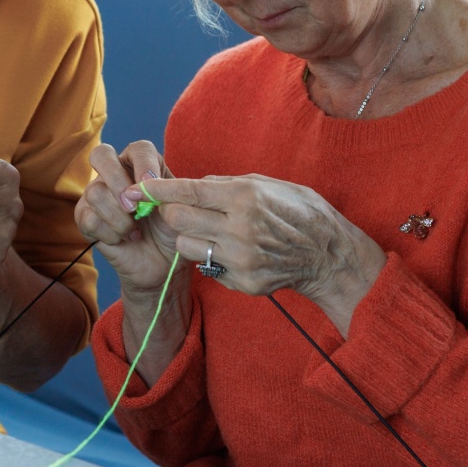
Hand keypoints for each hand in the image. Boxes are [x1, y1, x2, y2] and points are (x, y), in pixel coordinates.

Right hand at [76, 142, 180, 292]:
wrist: (162, 263)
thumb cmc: (170, 231)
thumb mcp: (177, 208)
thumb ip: (164, 191)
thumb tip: (140, 188)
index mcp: (141, 165)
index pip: (138, 149)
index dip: (144, 164)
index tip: (152, 184)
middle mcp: (115, 174)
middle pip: (101, 155)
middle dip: (117, 182)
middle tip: (134, 208)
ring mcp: (96, 194)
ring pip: (95, 192)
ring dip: (119, 218)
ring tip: (136, 231)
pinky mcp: (86, 218)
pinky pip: (89, 219)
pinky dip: (110, 233)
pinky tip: (123, 239)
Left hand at [123, 175, 385, 316]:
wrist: (328, 255)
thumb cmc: (298, 211)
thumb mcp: (267, 185)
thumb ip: (227, 185)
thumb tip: (192, 185)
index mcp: (245, 196)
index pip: (188, 191)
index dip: (158, 188)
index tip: (139, 187)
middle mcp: (239, 228)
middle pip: (177, 220)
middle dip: (172, 213)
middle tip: (178, 211)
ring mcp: (240, 258)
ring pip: (185, 246)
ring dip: (190, 237)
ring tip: (210, 232)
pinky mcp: (241, 281)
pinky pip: (207, 267)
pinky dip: (211, 257)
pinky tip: (231, 251)